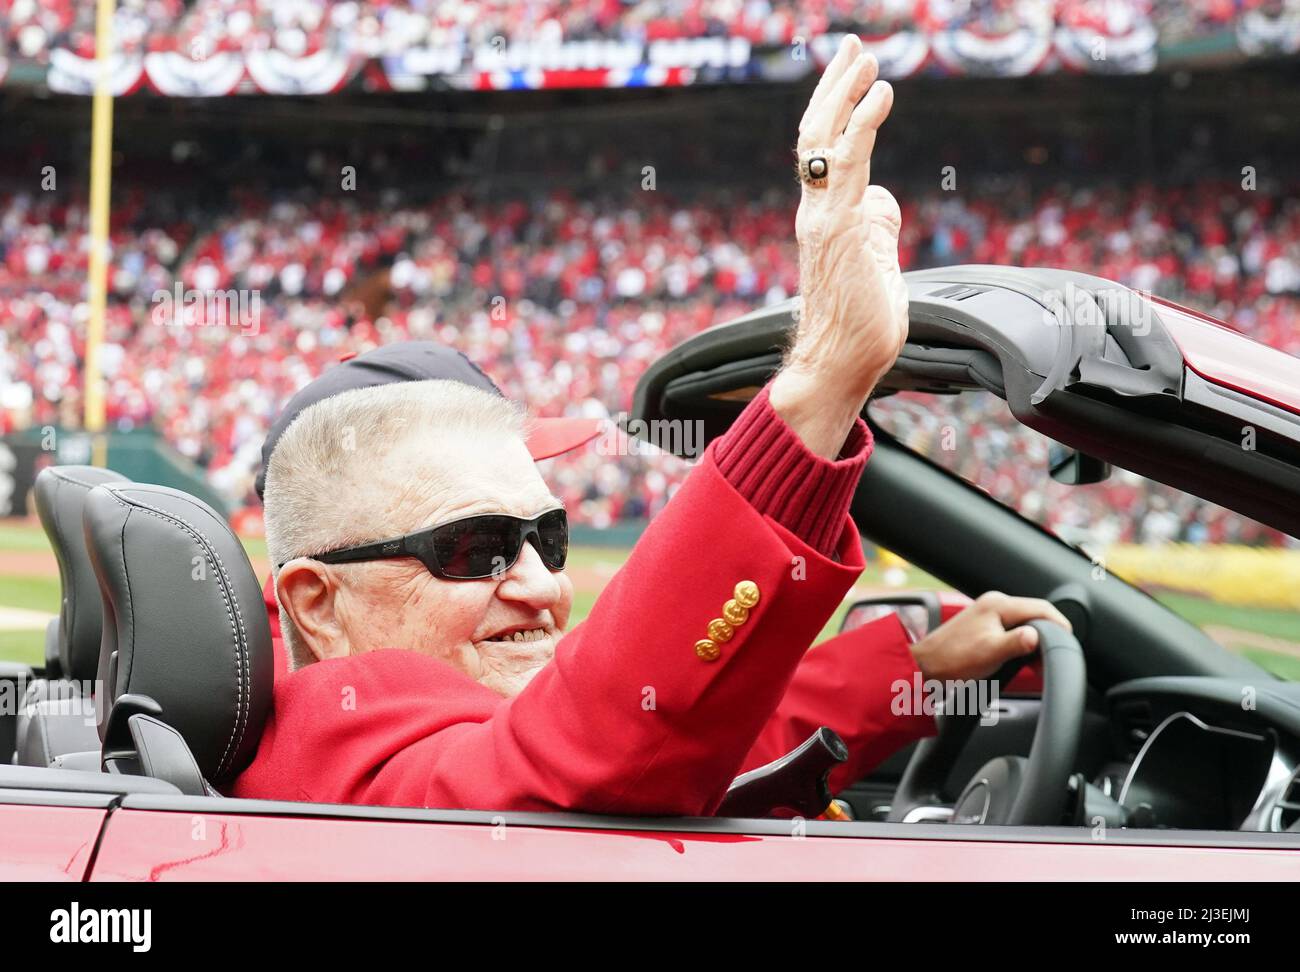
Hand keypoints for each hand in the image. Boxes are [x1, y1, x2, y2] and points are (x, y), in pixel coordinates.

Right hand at [770, 34, 908, 457]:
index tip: (855, 77)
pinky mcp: (839, 229)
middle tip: (854, 49)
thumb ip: (875, 227)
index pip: (823, 153)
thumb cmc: (859, 326)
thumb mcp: (876, 262)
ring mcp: (824, 219)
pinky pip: (848, 164)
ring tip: (866, 59)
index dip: (836, 111)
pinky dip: (862, 124)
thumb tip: (883, 198)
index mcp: (823, 218)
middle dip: (835, 88)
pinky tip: (880, 95)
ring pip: (825, 142)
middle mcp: (815, 212)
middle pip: (816, 135)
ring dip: (846, 95)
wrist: (841, 363)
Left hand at [908, 592, 1073, 683]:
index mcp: (998, 604)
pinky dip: (1021, 644)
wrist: (926, 667)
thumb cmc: (952, 660)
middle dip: (1047, 636)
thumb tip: (1037, 635)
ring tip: (1036, 664)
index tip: (1068, 641)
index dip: (1059, 624)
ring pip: (1024, 623)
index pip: (1041, 608)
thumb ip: (1017, 642)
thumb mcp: (991, 653)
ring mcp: (989, 614)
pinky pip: (1012, 630)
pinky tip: (1021, 660)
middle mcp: (995, 604)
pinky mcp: (985, 625)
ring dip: (1033, 642)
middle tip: (1050, 659)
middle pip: (1035, 615)